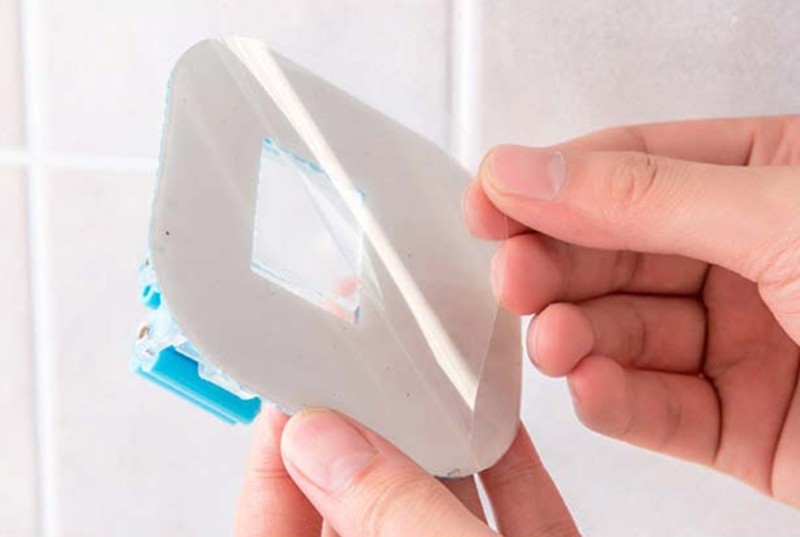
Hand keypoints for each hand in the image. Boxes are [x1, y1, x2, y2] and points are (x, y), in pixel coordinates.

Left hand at [234, 408, 577, 535]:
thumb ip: (389, 514)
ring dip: (438, 442)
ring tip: (429, 374)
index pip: (275, 522)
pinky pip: (508, 515)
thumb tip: (321, 442)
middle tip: (367, 362)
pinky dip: (503, 468)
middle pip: (362, 504)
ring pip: (434, 507)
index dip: (280, 453)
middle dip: (370, 430)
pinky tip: (500, 418)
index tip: (297, 389)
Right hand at [463, 115, 799, 505]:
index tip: (490, 199)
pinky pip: (657, 407)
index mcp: (769, 181)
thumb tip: (529, 169)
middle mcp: (751, 259)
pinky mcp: (744, 427)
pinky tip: (594, 386)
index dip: (553, 180)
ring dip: (579, 337)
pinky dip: (616, 399)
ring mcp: (745, 344)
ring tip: (556, 341)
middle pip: (617, 253)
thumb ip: (643, 195)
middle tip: (514, 276)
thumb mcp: (785, 217)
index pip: (632, 167)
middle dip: (558, 265)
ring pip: (626, 333)